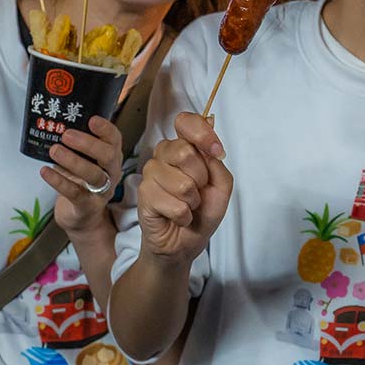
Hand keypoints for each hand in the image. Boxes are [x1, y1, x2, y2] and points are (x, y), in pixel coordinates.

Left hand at [41, 115, 124, 240]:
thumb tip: (58, 122)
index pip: (115, 140)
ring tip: (54, 150)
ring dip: (73, 161)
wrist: (83, 219)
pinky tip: (45, 171)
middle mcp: (111, 173)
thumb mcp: (85, 162)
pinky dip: (59, 181)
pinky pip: (75, 193)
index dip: (105, 129)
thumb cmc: (82, 183)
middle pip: (108, 156)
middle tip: (66, 135)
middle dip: (88, 144)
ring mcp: (102, 192)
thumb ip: (78, 146)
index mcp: (111, 158)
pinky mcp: (87, 206)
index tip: (91, 119)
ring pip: (94, 175)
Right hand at [136, 112, 232, 264]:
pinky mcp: (144, 194)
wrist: (185, 243)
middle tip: (197, 191)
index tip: (216, 151)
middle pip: (185, 151)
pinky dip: (183, 215)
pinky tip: (178, 217)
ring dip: (192, 202)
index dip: (203, 134)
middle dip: (201, 178)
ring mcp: (151, 174)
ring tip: (187, 206)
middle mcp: (164, 155)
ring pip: (182, 182)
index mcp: (183, 147)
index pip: (185, 121)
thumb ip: (218, 165)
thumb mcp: (221, 187)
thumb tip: (210, 147)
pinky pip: (174, 204)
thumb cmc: (201, 212)